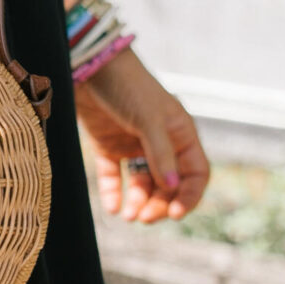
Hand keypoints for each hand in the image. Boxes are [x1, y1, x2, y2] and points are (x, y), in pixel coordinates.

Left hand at [75, 50, 209, 223]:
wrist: (89, 65)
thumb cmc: (127, 86)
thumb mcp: (149, 119)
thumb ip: (160, 154)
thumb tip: (172, 188)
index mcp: (180, 133)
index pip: (195, 173)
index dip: (189, 195)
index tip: (175, 214)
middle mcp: (160, 142)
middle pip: (168, 184)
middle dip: (160, 203)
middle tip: (145, 218)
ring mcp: (134, 144)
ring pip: (142, 184)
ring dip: (139, 202)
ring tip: (129, 217)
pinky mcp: (108, 145)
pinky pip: (115, 176)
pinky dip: (114, 193)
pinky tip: (112, 207)